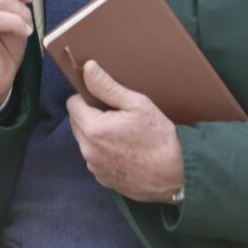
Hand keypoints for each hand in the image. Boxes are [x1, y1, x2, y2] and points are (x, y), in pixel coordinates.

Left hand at [67, 60, 183, 202]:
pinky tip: (125, 151)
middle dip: (91, 116)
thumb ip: (107, 86)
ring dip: (97, 135)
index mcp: (93, 128)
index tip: (105, 101)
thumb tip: (88, 68)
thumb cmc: (159, 138)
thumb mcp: (137, 104)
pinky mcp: (102, 179)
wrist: (175, 176)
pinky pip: (95, 158)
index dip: (88, 98)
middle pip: (76, 123)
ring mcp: (94, 167)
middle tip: (117, 116)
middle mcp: (88, 150)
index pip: (73, 104)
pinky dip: (104, 152)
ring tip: (123, 135)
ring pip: (85, 141)